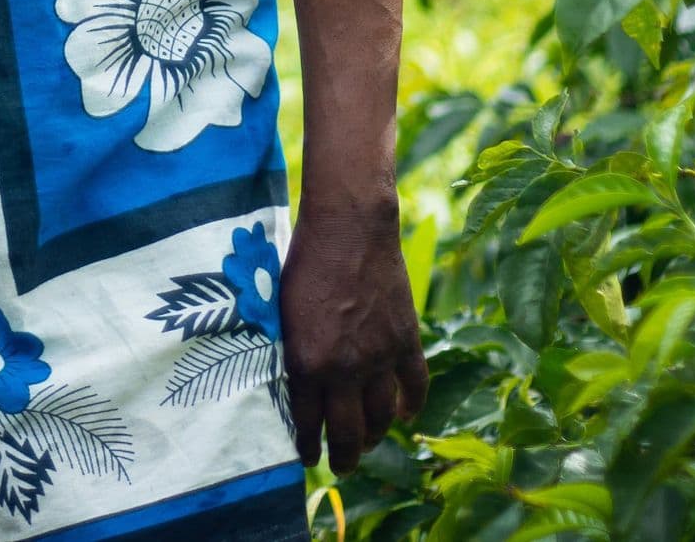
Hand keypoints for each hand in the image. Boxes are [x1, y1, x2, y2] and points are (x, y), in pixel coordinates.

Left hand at [282, 198, 426, 470]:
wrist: (349, 229)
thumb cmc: (303, 264)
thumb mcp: (280, 312)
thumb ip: (287, 352)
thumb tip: (284, 386)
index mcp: (308, 363)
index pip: (308, 424)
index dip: (307, 447)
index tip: (307, 458)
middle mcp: (346, 369)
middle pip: (350, 433)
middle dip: (345, 457)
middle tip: (341, 466)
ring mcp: (380, 357)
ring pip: (384, 417)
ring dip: (376, 437)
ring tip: (368, 443)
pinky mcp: (406, 341)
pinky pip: (415, 387)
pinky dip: (411, 406)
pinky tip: (403, 414)